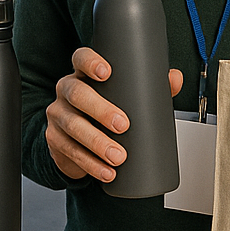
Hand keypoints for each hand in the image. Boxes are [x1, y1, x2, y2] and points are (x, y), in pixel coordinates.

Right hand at [48, 47, 182, 181]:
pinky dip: (90, 164)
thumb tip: (174, 78)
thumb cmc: (103, 113)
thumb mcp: (124, 98)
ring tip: (118, 156)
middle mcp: (66, 91)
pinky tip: (106, 171)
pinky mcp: (55, 140)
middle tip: (123, 125)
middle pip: (77, 94)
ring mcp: (59, 115)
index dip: (90, 62)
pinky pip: (70, 151)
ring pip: (73, 125)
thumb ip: (150, 87)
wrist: (77, 140)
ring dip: (97, 142)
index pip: (80, 59)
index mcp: (83, 75)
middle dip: (100, 109)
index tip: (106, 72)